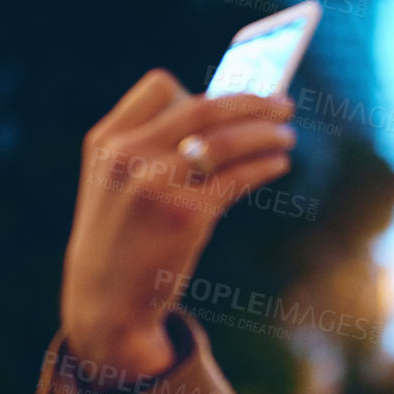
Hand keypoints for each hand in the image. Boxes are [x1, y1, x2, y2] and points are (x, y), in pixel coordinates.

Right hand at [61, 69, 296, 374]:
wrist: (106, 305)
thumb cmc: (122, 244)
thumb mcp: (114, 186)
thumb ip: (148, 149)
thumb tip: (221, 120)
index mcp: (107, 141)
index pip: (160, 87)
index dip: (202, 90)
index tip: (233, 100)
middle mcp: (127, 155)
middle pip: (202, 107)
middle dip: (250, 102)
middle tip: (283, 105)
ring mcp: (155, 184)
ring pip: (225, 139)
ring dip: (265, 132)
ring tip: (287, 135)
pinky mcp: (185, 215)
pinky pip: (237, 177)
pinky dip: (264, 166)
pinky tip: (278, 165)